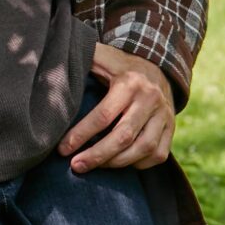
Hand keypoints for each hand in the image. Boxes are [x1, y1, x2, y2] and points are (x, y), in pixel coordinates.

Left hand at [58, 42, 174, 173]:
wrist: (159, 66)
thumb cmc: (120, 66)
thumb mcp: (103, 57)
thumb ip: (82, 60)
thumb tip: (53, 63)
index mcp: (130, 83)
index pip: (103, 115)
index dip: (81, 135)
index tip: (63, 149)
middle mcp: (150, 99)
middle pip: (123, 136)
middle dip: (97, 155)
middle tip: (76, 165)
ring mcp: (165, 115)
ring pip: (143, 148)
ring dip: (116, 163)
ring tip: (95, 166)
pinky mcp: (172, 129)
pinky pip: (158, 154)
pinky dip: (139, 164)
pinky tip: (120, 162)